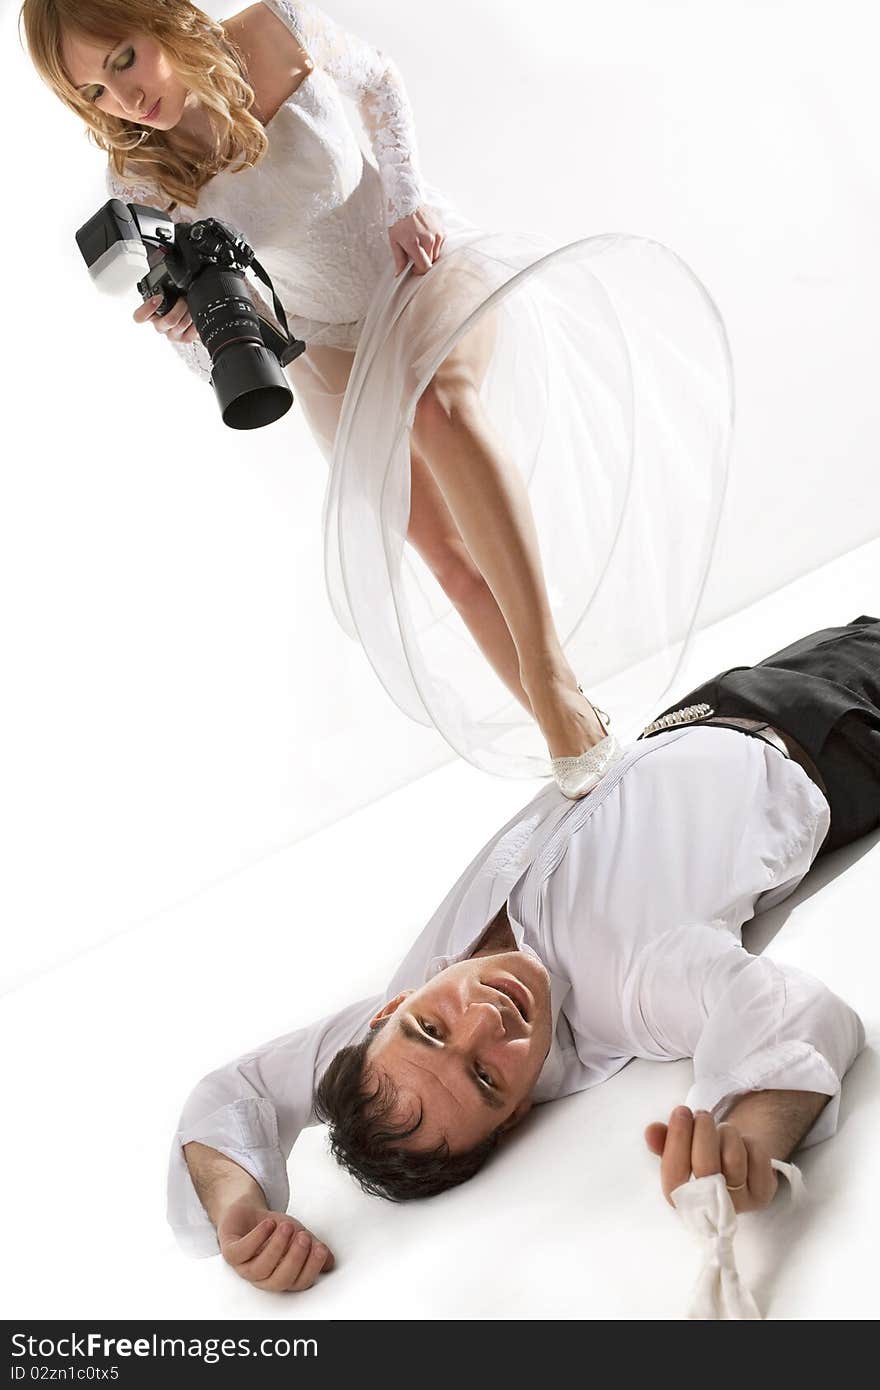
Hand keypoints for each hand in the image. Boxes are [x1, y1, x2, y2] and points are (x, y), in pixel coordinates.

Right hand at [132, 292, 199, 343]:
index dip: (147, 308)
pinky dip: (196, 321)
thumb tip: (171, 274)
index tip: (158, 298)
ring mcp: (172, 334)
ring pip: (181, 325)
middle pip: (168, 320)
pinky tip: (195, 317)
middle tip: (184, 299)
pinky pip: (192, 331)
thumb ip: (165, 287)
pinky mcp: (184, 339)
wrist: (192, 314)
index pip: (140, 317)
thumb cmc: (178, 301)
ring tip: (191, 306)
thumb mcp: (169, 292)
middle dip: (180, 306)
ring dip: (190, 313)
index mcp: (151, 313)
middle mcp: (160, 325)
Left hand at [217, 1197, 335, 1292]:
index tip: (320, 1249)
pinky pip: (240, 1253)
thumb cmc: (271, 1229)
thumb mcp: (297, 1235)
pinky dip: (256, 1238)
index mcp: (280, 1275)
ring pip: (260, 1269)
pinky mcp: (230, 1253)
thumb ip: (312, 1247)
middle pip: (279, 1280)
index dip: (311, 1268)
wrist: (247, 1213)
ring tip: (286, 1227)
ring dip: (276, 1246)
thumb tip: (329, 1261)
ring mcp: (244, 1267)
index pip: (298, 1283)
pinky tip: (267, 1225)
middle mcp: (262, 1276)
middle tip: (304, 1238)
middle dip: (294, 1259)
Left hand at [388, 205, 445, 276]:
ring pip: (436, 254)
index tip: (414, 269)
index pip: (424, 266)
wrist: (407, 200)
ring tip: (420, 245)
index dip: (419, 271)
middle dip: (423, 262)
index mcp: (414, 243)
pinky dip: (434, 245)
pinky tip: (425, 238)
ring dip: (429, 254)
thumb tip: (399, 273)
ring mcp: (437, 234)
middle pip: (431, 261)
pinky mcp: (442, 230)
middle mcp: (428, 239)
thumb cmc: (399, 220)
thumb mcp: (394, 240)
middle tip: (415, 256)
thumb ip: (399, 258)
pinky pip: (440, 245)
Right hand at [644, 1105, 778, 1214]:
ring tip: (720, 1129)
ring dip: (725, 1133)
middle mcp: (709, 1209)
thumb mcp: (679, 1149)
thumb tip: (652, 1131)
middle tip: (701, 1114)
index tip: (680, 1111)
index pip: (674, 1175)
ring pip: (733, 1157)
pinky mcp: (763, 1195)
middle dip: (703, 1130)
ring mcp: (739, 1204)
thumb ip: (663, 1141)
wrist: (738, 1169)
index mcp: (681, 1200)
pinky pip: (756, 1156)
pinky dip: (747, 1140)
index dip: (676, 1140)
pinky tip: (741, 1144)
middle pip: (705, 1166)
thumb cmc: (702, 1158)